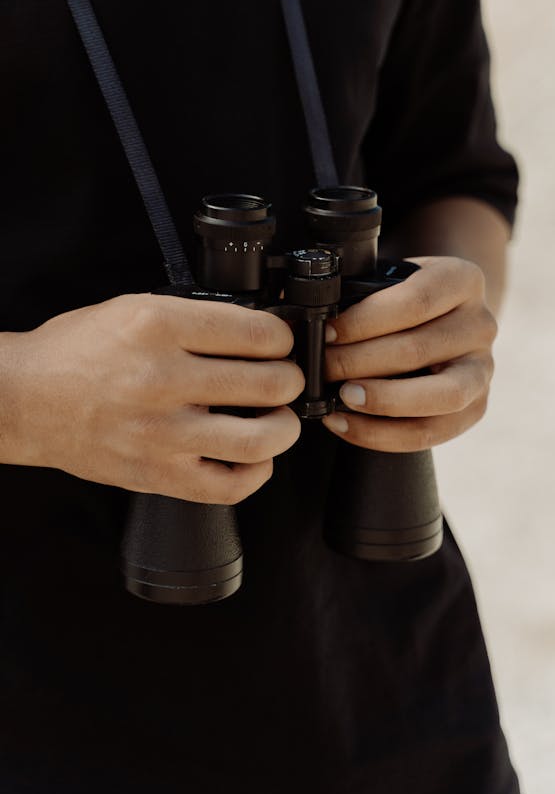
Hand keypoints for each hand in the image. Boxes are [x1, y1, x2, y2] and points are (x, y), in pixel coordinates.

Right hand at [0, 294, 303, 502]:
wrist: (26, 398)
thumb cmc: (79, 351)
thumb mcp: (135, 307)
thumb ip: (195, 318)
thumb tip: (259, 331)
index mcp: (159, 327)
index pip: (259, 334)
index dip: (283, 338)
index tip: (279, 342)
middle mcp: (163, 379)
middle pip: (270, 384)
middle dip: (289, 379)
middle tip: (283, 377)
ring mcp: (162, 433)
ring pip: (261, 439)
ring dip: (284, 427)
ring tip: (276, 416)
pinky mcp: (157, 475)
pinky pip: (230, 486)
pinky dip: (256, 472)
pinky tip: (252, 455)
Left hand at [322, 256, 496, 450]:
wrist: (443, 319)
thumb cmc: (403, 299)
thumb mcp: (388, 280)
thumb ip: (354, 293)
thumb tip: (294, 316)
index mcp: (462, 280)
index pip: (416, 300)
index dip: (366, 319)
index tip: (327, 332)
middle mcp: (481, 324)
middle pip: (420, 349)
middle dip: (359, 362)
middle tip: (320, 368)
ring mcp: (483, 369)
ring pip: (440, 396)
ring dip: (382, 401)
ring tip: (340, 399)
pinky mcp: (476, 408)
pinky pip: (431, 432)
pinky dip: (383, 434)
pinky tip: (346, 424)